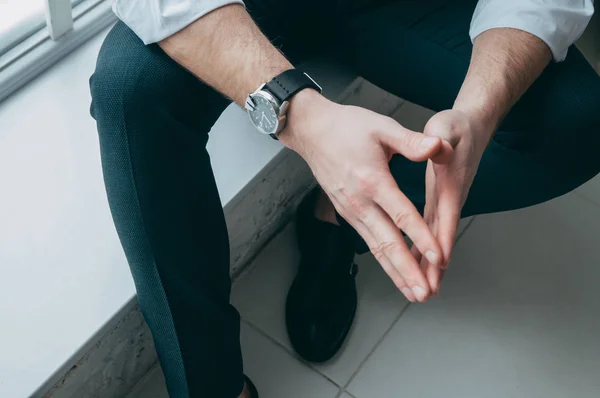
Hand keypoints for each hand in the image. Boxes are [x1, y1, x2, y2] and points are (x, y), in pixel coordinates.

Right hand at [279, 90, 445, 301]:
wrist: (312, 131)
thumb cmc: (348, 127)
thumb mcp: (382, 127)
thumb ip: (411, 142)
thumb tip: (438, 146)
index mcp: (372, 180)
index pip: (402, 215)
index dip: (421, 237)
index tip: (438, 257)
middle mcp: (359, 202)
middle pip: (386, 243)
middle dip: (407, 271)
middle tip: (425, 293)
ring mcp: (350, 211)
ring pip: (376, 248)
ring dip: (395, 272)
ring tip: (413, 293)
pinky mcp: (347, 213)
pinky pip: (368, 241)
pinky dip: (383, 260)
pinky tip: (395, 271)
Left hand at [412, 109, 490, 292]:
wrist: (472, 126)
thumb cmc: (456, 126)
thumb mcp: (446, 127)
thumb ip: (441, 139)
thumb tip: (438, 146)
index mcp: (450, 182)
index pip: (445, 214)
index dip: (442, 238)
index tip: (439, 264)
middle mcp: (451, 198)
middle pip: (442, 237)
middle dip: (434, 266)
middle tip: (426, 293)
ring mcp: (446, 202)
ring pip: (436, 239)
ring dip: (430, 265)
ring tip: (422, 292)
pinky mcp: (440, 202)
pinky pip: (431, 232)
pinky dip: (424, 251)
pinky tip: (415, 267)